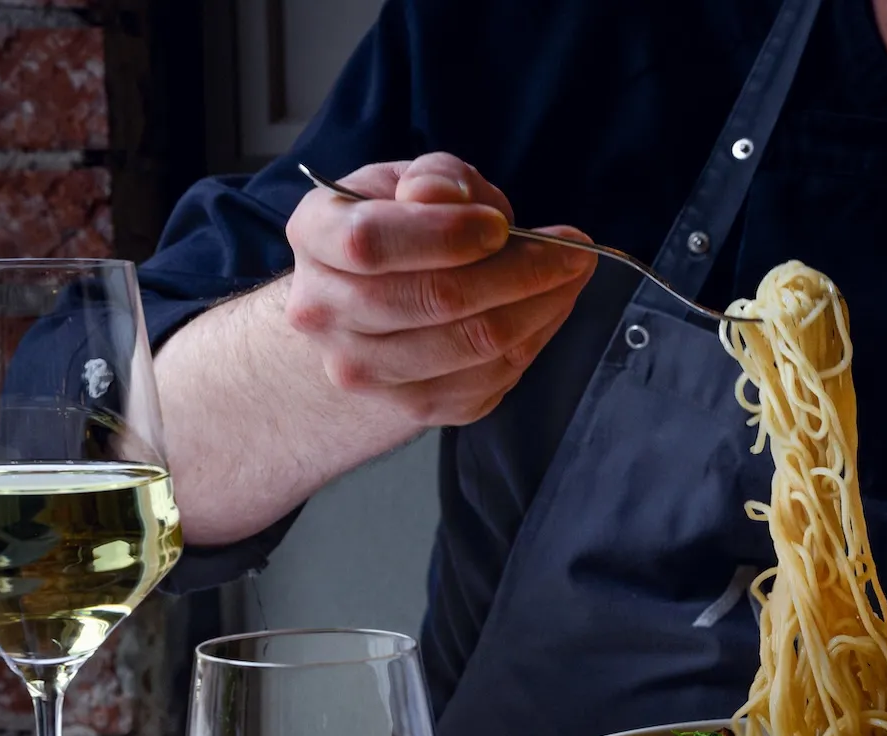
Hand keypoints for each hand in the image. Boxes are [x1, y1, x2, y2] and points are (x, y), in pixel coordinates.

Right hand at [283, 152, 594, 429]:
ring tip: (570, 274)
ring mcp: (365, 370)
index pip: (372, 242)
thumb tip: (444, 194)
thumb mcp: (409, 181)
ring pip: (472, 345)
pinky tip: (549, 308)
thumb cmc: (398, 230)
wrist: (367, 309)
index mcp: (315, 238)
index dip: (448, 234)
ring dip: (540, 307)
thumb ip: (434, 177)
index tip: (502, 225)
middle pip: (435, 300)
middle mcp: (325, 313)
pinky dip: (534, 339)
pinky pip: (490, 378)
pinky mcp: (414, 407)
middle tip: (572, 250)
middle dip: (520, 272)